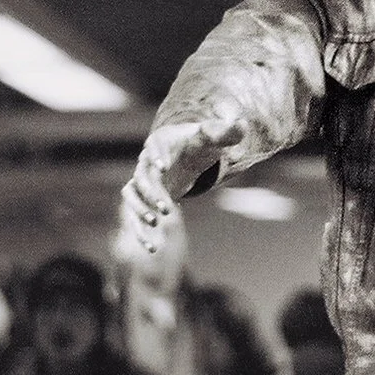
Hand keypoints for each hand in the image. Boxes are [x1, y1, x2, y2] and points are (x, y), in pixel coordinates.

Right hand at [119, 118, 239, 252]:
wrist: (183, 153)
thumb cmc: (197, 143)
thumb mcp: (213, 137)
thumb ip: (226, 133)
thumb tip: (243, 126)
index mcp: (160, 141)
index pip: (153, 147)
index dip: (155, 156)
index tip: (162, 167)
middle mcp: (146, 162)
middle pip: (142, 177)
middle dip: (152, 193)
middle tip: (167, 210)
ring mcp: (142, 182)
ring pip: (132, 196)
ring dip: (140, 210)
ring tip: (155, 224)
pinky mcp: (143, 200)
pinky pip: (134, 215)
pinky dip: (140, 232)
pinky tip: (151, 249)